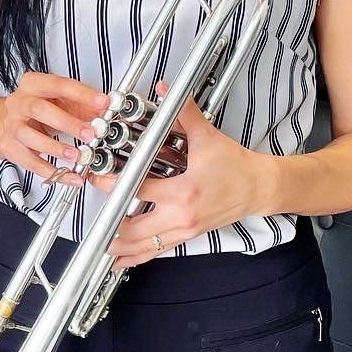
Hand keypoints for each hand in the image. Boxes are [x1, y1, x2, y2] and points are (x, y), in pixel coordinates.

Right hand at [0, 72, 109, 181]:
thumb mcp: (61, 100)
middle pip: (39, 109)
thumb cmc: (39, 109)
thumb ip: (83, 103)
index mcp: (33, 84)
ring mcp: (12, 125)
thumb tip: (104, 108)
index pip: (58, 84)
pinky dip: (50, 170)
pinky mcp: (10, 147)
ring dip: (55, 148)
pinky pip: (29, 161)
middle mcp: (19, 103)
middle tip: (89, 134)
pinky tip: (67, 175)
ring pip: (30, 136)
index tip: (101, 102)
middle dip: (67, 123)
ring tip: (77, 156)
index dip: (81, 94)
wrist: (10, 121)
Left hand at [98, 84, 273, 269]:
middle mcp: (181, 216)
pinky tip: (121, 262)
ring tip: (99, 243)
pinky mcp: (188, 235)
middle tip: (91, 210)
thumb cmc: (236, 166)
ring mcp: (184, 230)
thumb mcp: (208, 137)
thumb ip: (184, 112)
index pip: (138, 190)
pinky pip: (157, 252)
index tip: (96, 178)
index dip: (113, 184)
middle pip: (135, 228)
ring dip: (120, 246)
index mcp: (183, 191)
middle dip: (110, 221)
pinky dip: (137, 257)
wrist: (259, 188)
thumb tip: (166, 89)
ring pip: (144, 247)